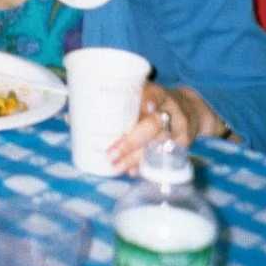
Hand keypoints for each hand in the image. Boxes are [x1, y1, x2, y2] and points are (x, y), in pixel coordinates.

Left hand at [106, 83, 220, 175]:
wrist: (191, 110)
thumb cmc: (154, 102)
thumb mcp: (144, 95)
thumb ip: (118, 103)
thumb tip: (74, 117)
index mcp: (158, 94)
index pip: (156, 94)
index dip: (150, 99)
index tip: (145, 106)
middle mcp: (170, 110)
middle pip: (154, 125)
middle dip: (132, 141)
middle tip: (111, 154)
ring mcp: (178, 130)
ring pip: (158, 144)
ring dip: (136, 157)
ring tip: (117, 166)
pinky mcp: (182, 146)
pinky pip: (163, 158)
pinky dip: (146, 165)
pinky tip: (132, 171)